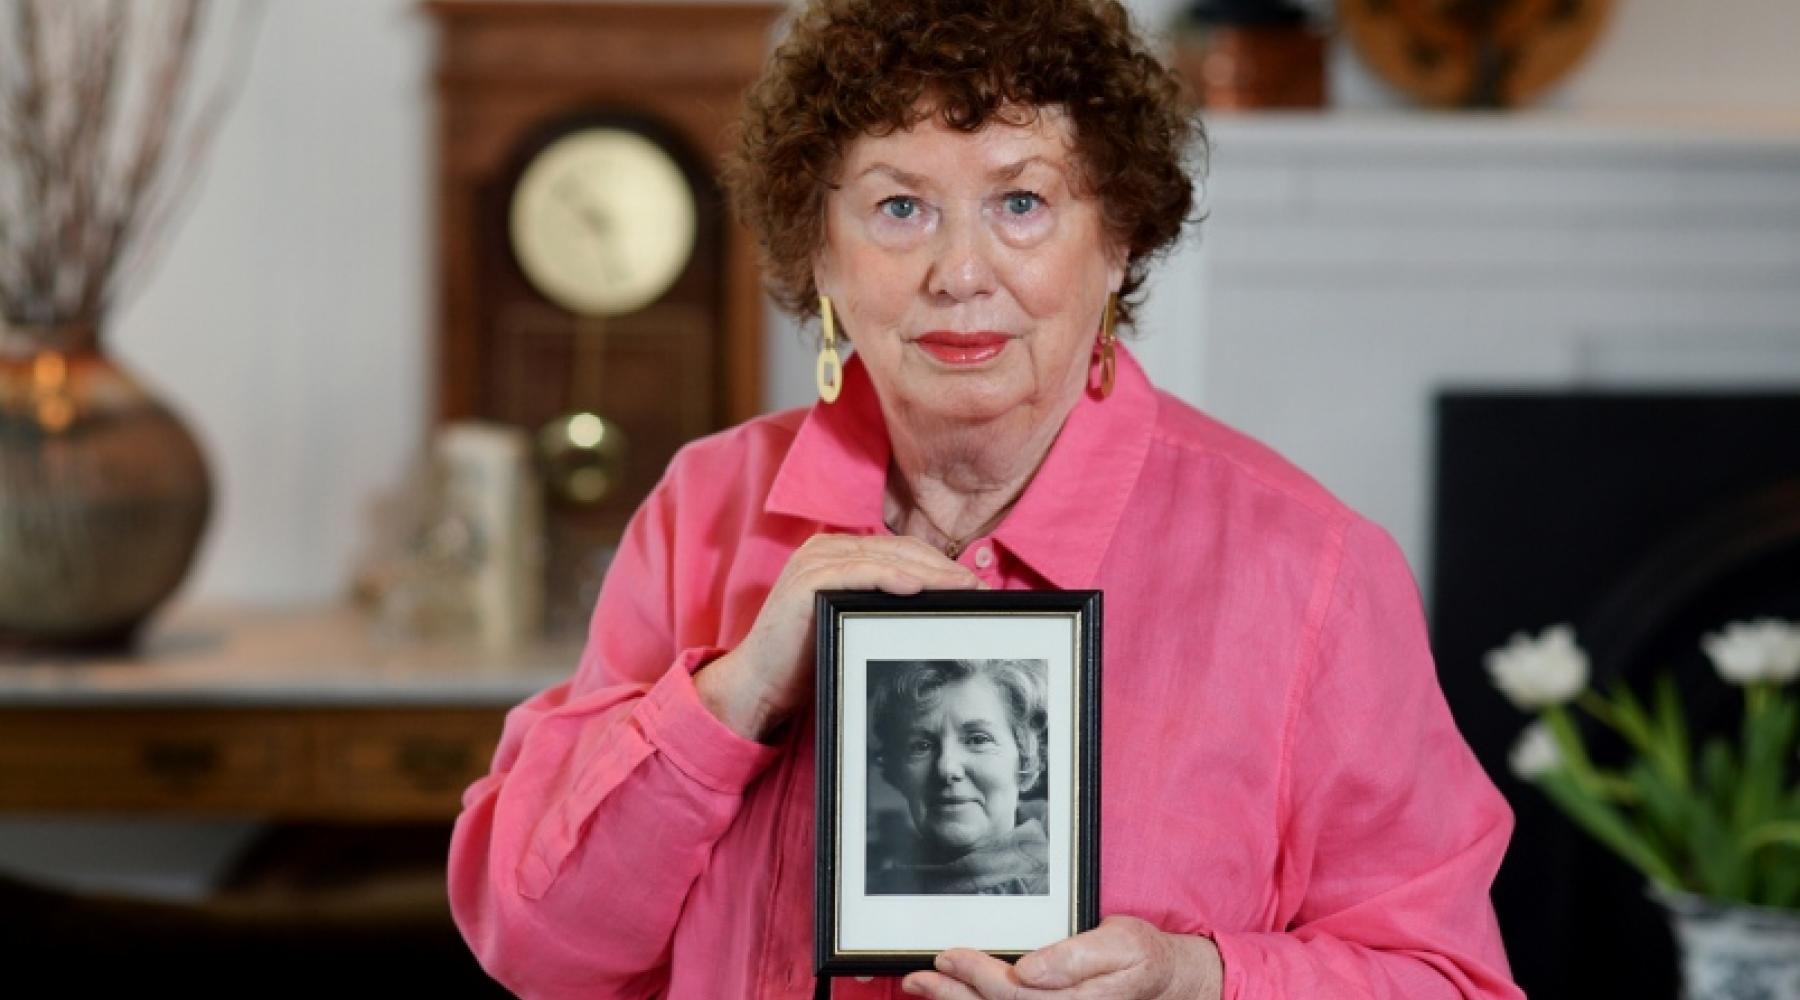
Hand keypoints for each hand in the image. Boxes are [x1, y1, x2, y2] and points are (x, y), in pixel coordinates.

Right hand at [695, 533, 984, 741]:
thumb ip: (883, 606)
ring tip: (959, 588)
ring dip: (927, 573)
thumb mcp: (853, 623)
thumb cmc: (808, 659)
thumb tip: (938, 606)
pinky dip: (890, 576)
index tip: (972, 586)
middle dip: (941, 568)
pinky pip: (857, 572)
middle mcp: (825, 548)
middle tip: (976, 588)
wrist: (758, 685)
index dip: (939, 565)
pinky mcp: (806, 580)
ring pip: (884, 558)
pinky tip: (917, 587)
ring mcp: (814, 561)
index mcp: (838, 552)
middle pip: (898, 550)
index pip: (901, 550)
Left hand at [901, 916, 1222, 999]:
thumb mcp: (1120, 944)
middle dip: (953, 995)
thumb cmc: (1140, 957)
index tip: (947, 956)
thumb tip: (1028, 968)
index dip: (976, 976)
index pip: (1013, 995)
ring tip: (921, 989)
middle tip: (917, 977)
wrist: (1164, 982)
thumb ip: (1075, 957)